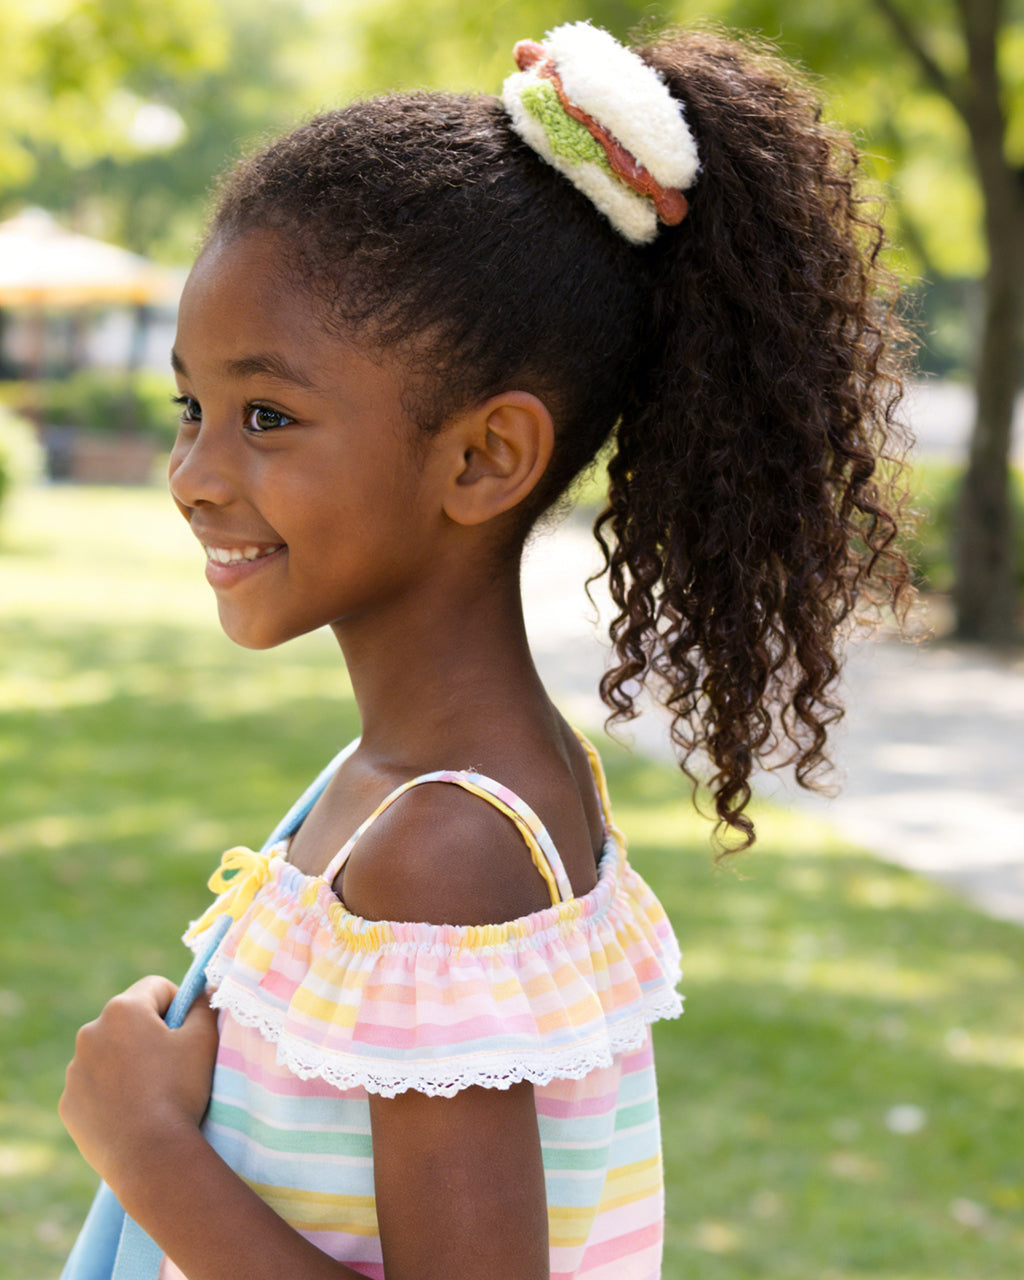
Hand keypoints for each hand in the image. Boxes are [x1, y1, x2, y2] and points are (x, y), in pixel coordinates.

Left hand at [59, 976, 219, 1191]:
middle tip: (172, 1063)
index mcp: (123, 1010)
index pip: (156, 988)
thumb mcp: (204, 1039)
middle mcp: (90, 1032)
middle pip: (129, 1020)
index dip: (178, 1005)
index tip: (187, 1032)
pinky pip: (93, 1085)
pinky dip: (110, 1091)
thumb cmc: (179, 1089)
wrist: (150, 1156)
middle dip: (149, 1033)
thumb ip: (204, 1006)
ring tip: (151, 1091)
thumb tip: (203, 992)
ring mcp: (75, 1070)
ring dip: (127, 1061)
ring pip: (108, 1053)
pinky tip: (131, 1111)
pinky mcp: (68, 1103)